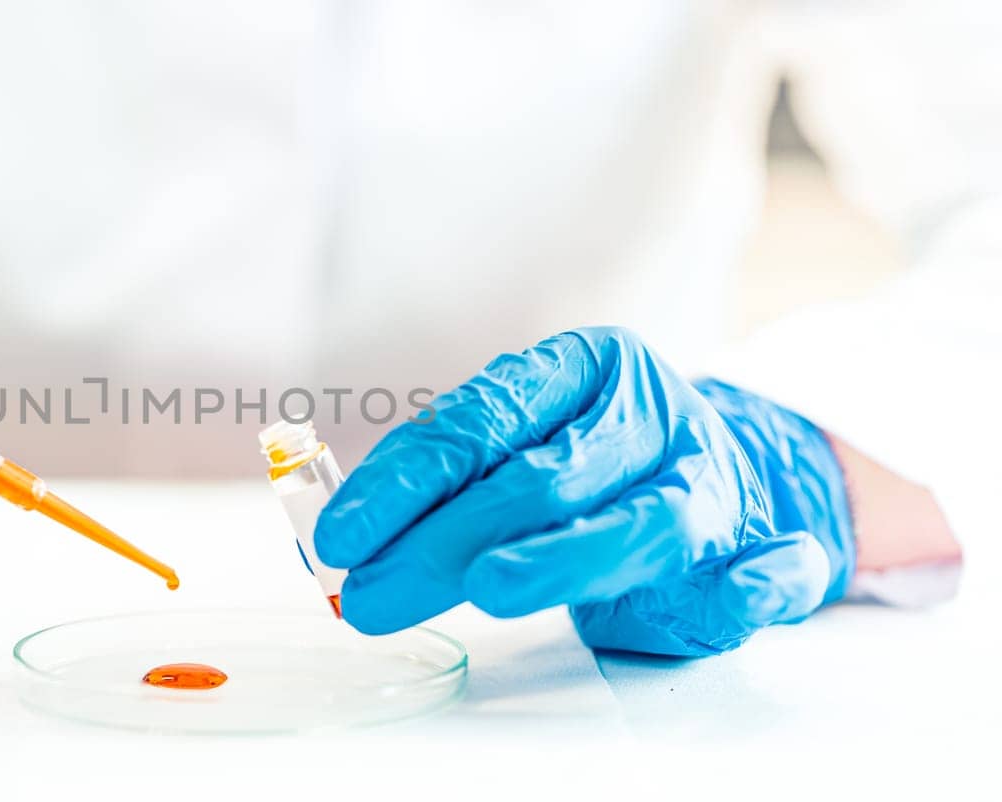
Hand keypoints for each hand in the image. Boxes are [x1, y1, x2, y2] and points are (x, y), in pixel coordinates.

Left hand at [314, 327, 853, 655]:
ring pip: (645, 523)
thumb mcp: (518, 438)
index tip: (341, 537)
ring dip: (565, 558)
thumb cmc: (594, 463)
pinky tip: (739, 593)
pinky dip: (756, 586)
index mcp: (584, 368)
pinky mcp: (769, 552)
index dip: (404, 482)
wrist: (726, 478)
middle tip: (371, 595)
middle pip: (543, 478)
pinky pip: (773, 570)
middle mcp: (650, 417)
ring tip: (490, 586)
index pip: (479, 422)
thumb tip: (342, 538)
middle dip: (446, 541)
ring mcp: (713, 483)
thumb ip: (445, 475)